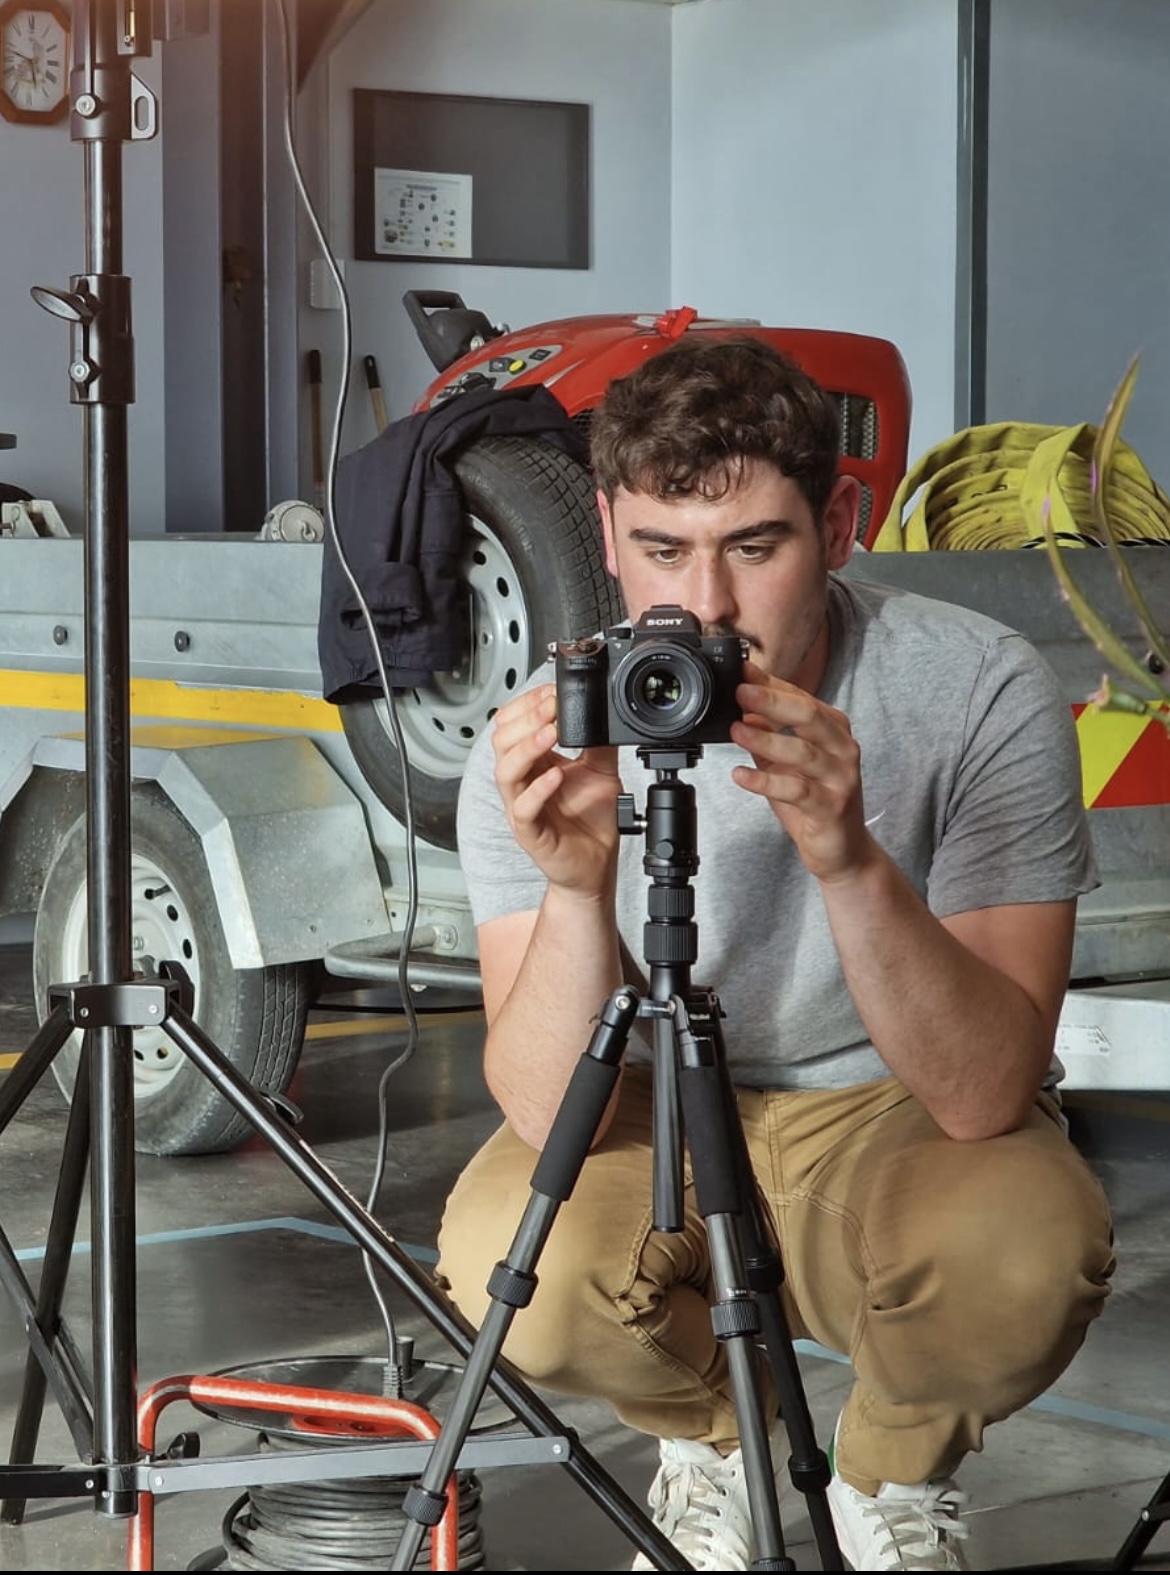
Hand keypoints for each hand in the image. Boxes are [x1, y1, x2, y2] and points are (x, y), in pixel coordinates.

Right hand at [490, 683, 621, 897]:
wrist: (596, 864)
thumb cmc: (591, 821)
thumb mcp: (601, 771)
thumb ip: (597, 742)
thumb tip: (602, 711)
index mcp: (533, 763)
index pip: (512, 724)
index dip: (527, 705)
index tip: (551, 692)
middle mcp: (522, 782)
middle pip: (502, 741)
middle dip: (526, 719)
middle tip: (552, 707)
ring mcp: (522, 807)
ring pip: (505, 771)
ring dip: (527, 747)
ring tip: (551, 732)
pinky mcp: (530, 832)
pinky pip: (523, 808)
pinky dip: (538, 788)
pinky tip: (556, 775)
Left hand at [729, 659, 872, 882]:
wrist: (843, 850)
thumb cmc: (815, 802)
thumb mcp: (787, 762)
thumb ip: (768, 734)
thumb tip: (742, 706)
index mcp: (834, 731)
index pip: (803, 698)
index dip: (772, 684)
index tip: (742, 671)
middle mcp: (843, 750)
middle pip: (809, 717)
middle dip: (773, 701)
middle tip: (740, 691)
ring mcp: (840, 779)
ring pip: (804, 752)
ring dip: (766, 740)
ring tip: (736, 730)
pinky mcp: (831, 808)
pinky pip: (797, 791)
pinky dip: (766, 781)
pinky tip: (741, 775)